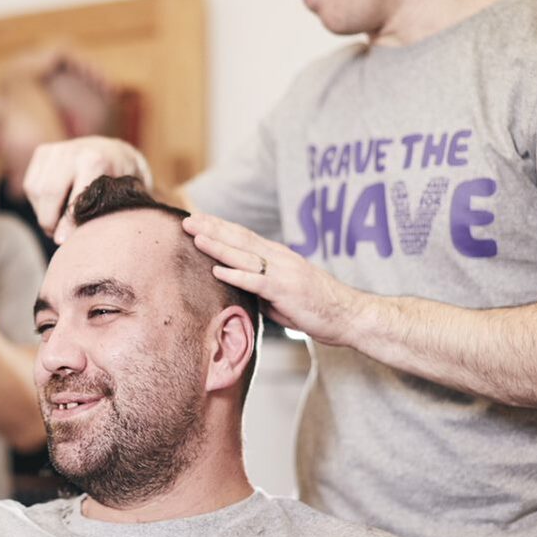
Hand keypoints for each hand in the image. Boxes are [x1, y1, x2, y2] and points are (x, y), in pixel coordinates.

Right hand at [22, 136, 151, 243]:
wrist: (114, 152)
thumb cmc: (121, 183)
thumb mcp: (124, 197)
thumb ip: (106, 215)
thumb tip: (83, 239)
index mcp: (96, 160)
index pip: (74, 198)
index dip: (67, 223)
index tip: (64, 242)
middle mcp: (73, 151)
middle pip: (49, 194)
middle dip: (50, 221)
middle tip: (58, 237)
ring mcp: (56, 149)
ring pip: (36, 191)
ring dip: (43, 213)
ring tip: (58, 224)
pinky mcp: (43, 151)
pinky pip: (31, 185)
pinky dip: (38, 202)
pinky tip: (53, 207)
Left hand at [182, 212, 365, 346]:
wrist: (349, 316)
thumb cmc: (316, 308)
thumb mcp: (282, 295)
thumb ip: (260, 288)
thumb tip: (238, 289)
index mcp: (279, 257)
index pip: (244, 237)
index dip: (220, 227)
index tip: (199, 220)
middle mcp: (280, 258)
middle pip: (240, 239)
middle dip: (212, 228)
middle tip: (187, 220)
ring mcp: (283, 273)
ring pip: (244, 255)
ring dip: (218, 246)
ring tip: (195, 237)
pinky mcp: (286, 291)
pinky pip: (256, 281)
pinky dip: (235, 275)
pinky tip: (217, 270)